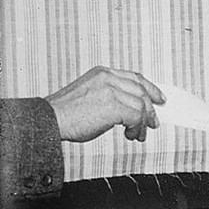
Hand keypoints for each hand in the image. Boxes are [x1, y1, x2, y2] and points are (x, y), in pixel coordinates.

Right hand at [46, 67, 164, 142]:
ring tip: (137, 135)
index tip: (159, 98)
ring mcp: (111, 90)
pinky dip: (137, 129)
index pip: (135, 77)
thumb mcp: (90, 95)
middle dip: (151, 109)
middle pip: (141, 91)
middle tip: (153, 123)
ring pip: (141, 105)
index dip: (150, 88)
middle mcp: (108, 78)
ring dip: (143, 124)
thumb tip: (132, 110)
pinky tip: (130, 135)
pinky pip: (137, 117)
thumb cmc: (66, 113)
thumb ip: (111, 96)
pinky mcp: (113, 106)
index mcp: (102, 73)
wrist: (49, 120)